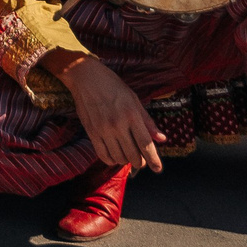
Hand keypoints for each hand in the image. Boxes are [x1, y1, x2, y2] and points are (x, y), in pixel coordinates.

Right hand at [58, 56, 163, 172]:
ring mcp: (103, 129)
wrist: (85, 77)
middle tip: (141, 160)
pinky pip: (103, 155)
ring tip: (127, 155)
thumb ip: (147, 121)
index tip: (158, 169)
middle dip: (140, 162)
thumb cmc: (112, 85)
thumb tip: (161, 139)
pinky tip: (114, 155)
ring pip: (118, 157)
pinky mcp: (91, 132)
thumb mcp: (134, 99)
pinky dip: (111, 159)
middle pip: (133, 155)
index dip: (153, 159)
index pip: (145, 144)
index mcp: (131, 114)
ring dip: (125, 160)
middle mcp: (118, 124)